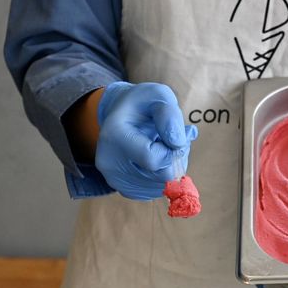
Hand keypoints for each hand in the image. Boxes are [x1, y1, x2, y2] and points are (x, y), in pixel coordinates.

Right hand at [95, 81, 197, 199]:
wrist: (121, 114)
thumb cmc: (143, 104)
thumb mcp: (158, 95)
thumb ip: (169, 115)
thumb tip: (177, 143)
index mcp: (114, 136)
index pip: (155, 159)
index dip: (175, 150)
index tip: (179, 135)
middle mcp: (109, 163)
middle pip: (160, 177)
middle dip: (175, 159)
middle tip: (173, 140)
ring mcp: (113, 179)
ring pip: (161, 186)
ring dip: (171, 168)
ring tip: (163, 147)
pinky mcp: (123, 189)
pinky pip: (155, 191)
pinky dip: (163, 177)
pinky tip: (157, 159)